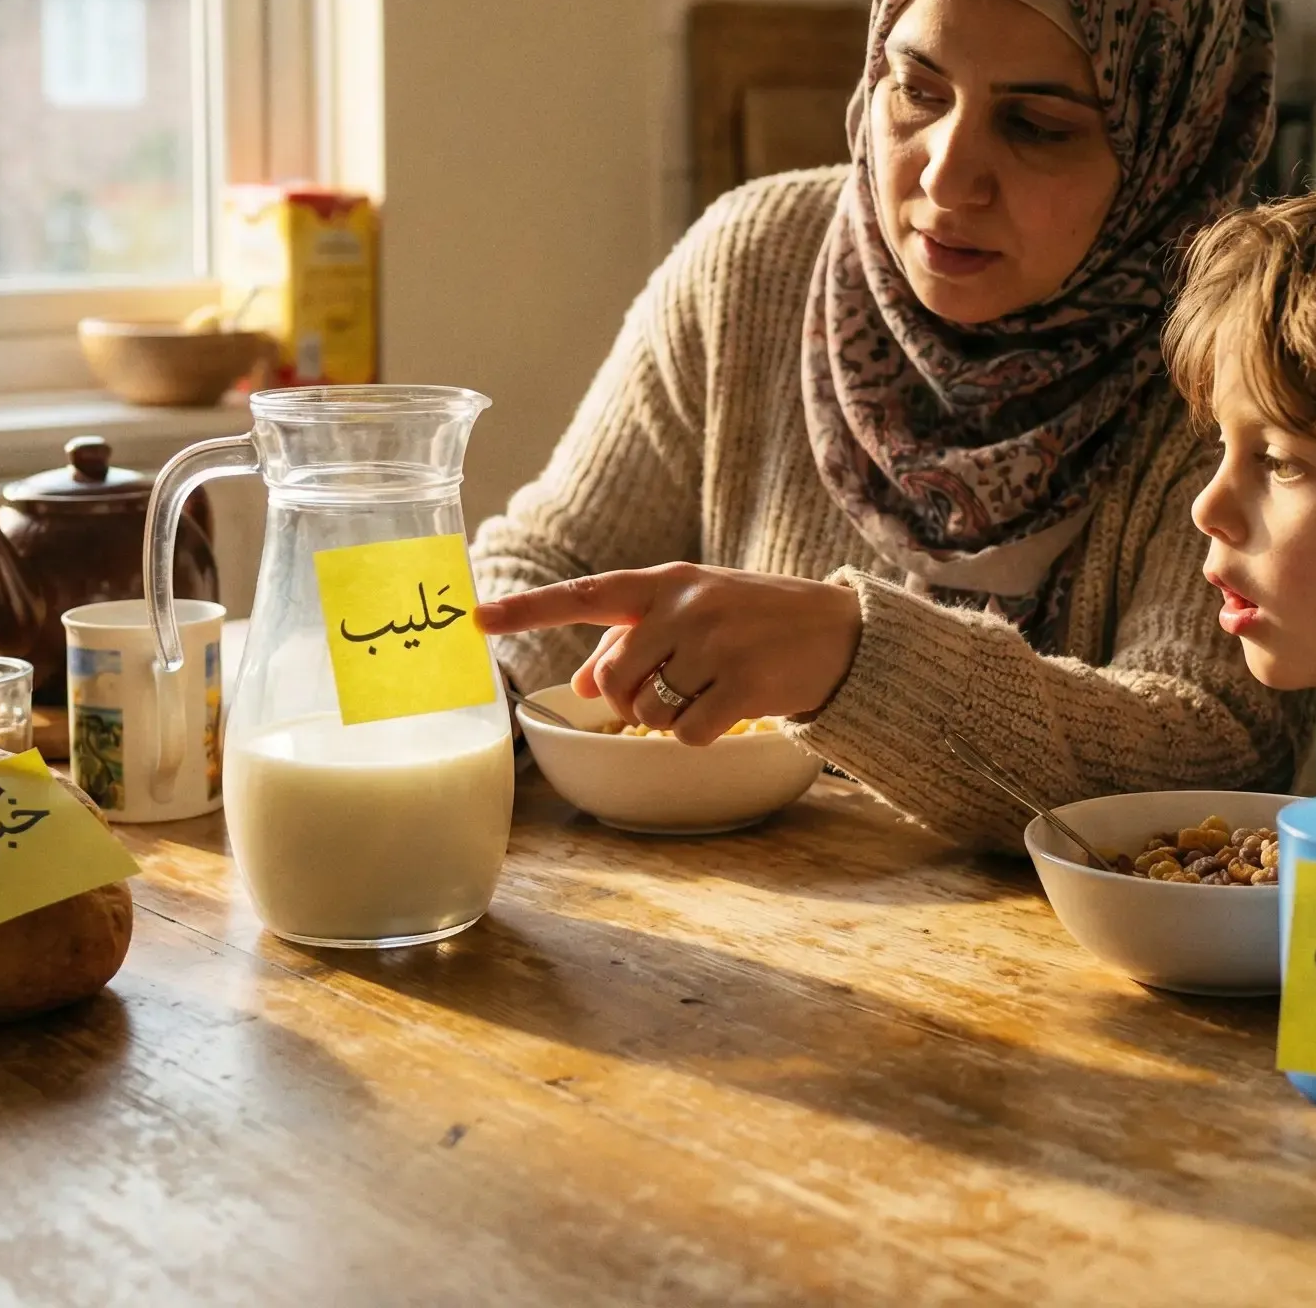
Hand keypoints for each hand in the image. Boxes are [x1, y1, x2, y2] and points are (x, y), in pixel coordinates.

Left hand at [474, 564, 862, 744]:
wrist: (842, 631)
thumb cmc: (757, 619)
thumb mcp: (695, 610)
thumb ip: (634, 637)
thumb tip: (577, 683)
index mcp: (664, 582)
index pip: (583, 594)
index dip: (525, 610)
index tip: (473, 620)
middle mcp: (684, 605)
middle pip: (610, 680)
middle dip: (630, 699)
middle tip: (674, 687)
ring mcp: (714, 643)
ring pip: (647, 712)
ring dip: (669, 718)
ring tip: (711, 690)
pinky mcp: (743, 682)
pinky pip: (688, 733)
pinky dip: (703, 734)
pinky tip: (732, 708)